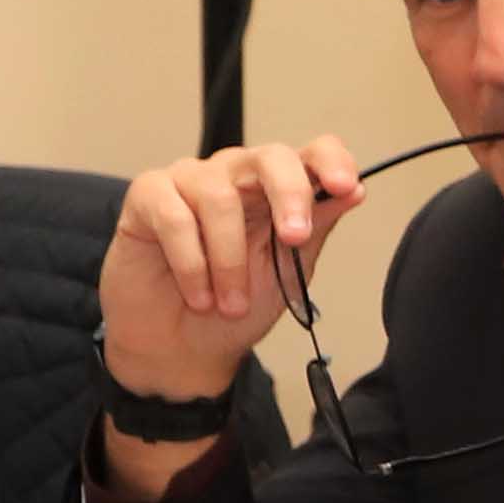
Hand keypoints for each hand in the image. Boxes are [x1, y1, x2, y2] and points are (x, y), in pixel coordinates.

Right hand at [99, 136, 361, 401]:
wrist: (182, 349)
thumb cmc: (233, 307)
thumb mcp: (286, 273)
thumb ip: (313, 229)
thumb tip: (355, 190)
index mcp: (276, 190)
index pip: (310, 153)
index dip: (331, 161)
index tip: (346, 188)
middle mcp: (235, 175)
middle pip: (270, 157)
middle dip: (290, 195)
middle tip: (294, 239)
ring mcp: (190, 180)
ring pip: (219, 197)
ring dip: (229, 261)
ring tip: (229, 304)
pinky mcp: (148, 195)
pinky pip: (175, 217)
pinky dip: (191, 265)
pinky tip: (198, 296)